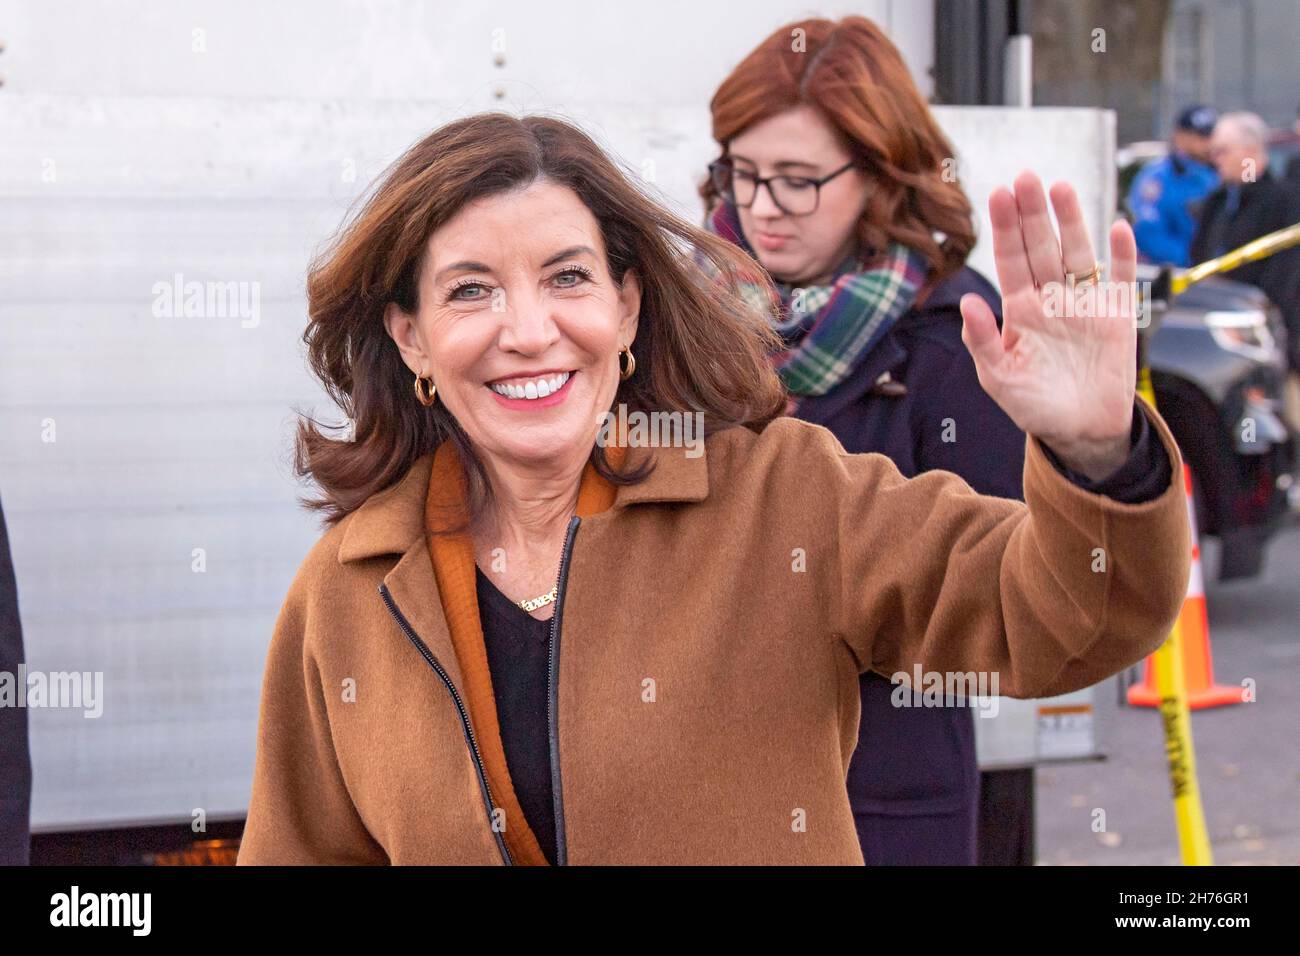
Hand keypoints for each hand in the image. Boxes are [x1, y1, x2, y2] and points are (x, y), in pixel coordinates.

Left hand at [959, 171, 1137, 480]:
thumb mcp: (998, 377)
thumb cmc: (1033, 404)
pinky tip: (1119, 227)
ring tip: (1061, 188)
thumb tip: (968, 302)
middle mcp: (1051, 298)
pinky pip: (1121, 279)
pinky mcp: (1116, 316)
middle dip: (1033, 213)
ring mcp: (1085, 303)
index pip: (1010, 259)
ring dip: (1072, 222)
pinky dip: (1122, 255)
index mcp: (1020, 309)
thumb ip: (982, 340)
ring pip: (1078, 253)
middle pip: (1042, 246)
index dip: (1006, 227)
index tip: (999, 193)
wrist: (1079, 431)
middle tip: (1025, 176)